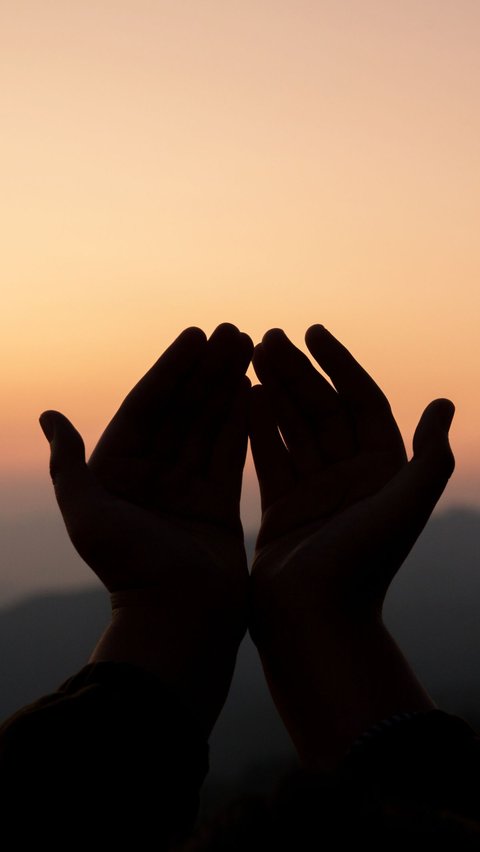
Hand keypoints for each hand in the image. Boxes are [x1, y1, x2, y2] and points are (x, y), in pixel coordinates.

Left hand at [40, 323, 252, 734]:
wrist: (178, 622)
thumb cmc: (130, 570)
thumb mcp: (87, 514)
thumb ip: (71, 465)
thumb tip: (48, 415)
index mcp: (117, 472)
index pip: (146, 407)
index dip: (170, 370)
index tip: (195, 336)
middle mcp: (151, 476)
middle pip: (182, 410)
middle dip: (206, 370)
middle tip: (233, 332)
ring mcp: (186, 489)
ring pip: (209, 426)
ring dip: (228, 387)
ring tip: (250, 348)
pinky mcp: (218, 505)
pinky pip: (232, 455)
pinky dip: (243, 423)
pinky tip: (256, 390)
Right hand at [249, 326, 454, 764]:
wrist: (317, 625)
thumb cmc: (364, 567)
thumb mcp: (404, 507)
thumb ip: (430, 458)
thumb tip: (445, 403)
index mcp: (384, 471)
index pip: (363, 402)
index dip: (340, 364)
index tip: (314, 332)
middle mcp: (352, 477)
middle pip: (323, 409)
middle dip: (298, 372)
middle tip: (268, 337)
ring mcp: (316, 491)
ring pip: (293, 428)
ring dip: (274, 391)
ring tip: (249, 355)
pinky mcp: (283, 508)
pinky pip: (269, 457)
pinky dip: (257, 427)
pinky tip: (241, 396)